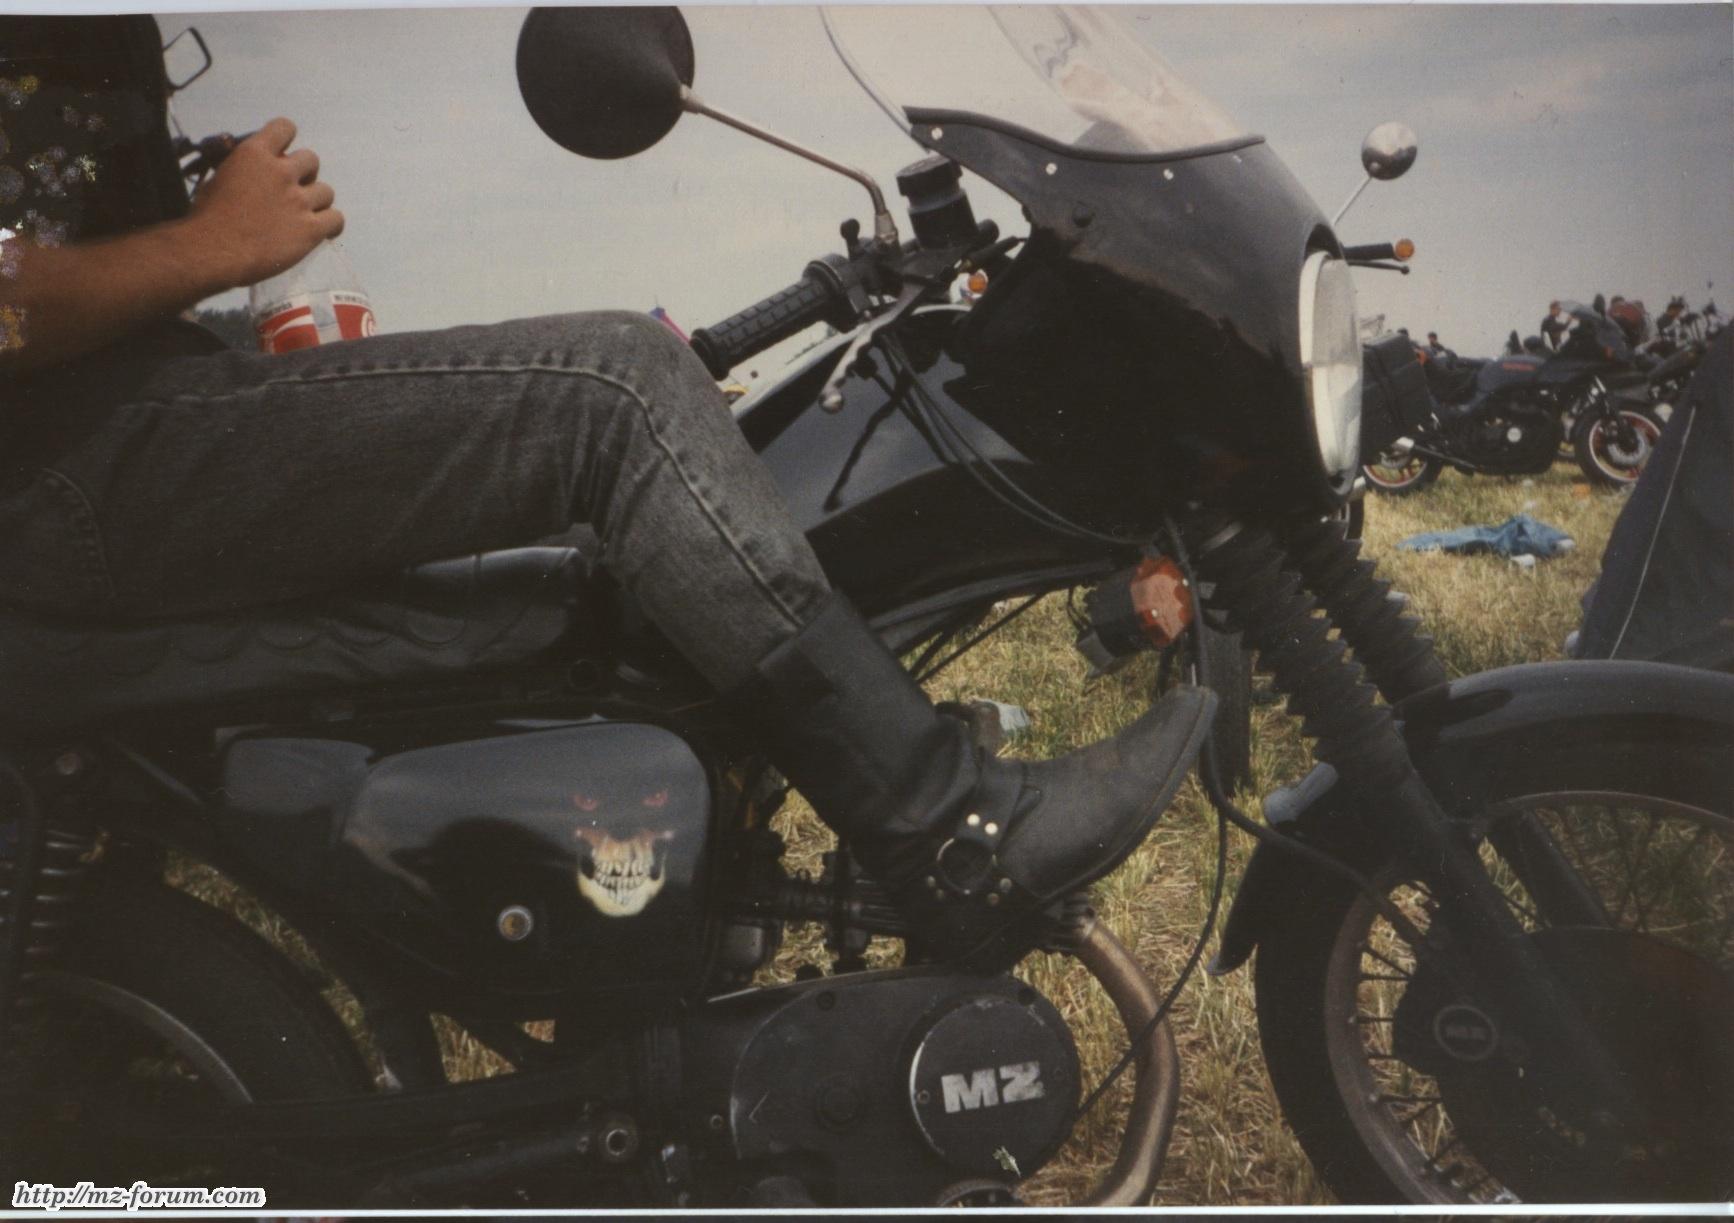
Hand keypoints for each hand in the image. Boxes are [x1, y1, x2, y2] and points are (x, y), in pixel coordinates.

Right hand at [185, 117, 344, 289]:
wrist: (212, 250)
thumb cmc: (207, 217)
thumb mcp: (219, 176)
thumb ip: (244, 166)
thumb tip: (254, 165)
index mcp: (254, 154)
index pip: (285, 127)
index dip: (286, 140)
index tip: (282, 154)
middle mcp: (280, 172)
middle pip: (311, 159)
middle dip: (304, 174)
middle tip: (290, 192)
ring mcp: (298, 201)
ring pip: (327, 191)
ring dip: (316, 201)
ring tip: (302, 215)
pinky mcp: (310, 230)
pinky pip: (336, 219)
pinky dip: (331, 225)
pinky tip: (321, 231)